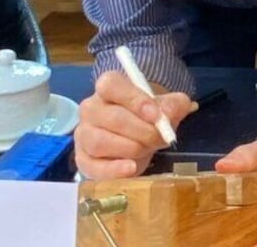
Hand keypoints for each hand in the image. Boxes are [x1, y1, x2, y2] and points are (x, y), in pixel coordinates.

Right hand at [74, 71, 194, 178]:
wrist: (138, 138)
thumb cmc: (148, 116)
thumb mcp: (166, 106)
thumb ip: (174, 104)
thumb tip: (172, 111)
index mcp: (108, 87)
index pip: (111, 86)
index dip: (134, 99)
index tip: (155, 115)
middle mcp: (90, 108)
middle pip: (112, 118)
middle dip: (142, 131)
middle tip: (160, 138)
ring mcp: (83, 134)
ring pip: (99, 142)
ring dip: (130, 149)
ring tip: (147, 149)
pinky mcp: (83, 159)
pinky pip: (94, 167)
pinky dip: (114, 170)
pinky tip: (131, 168)